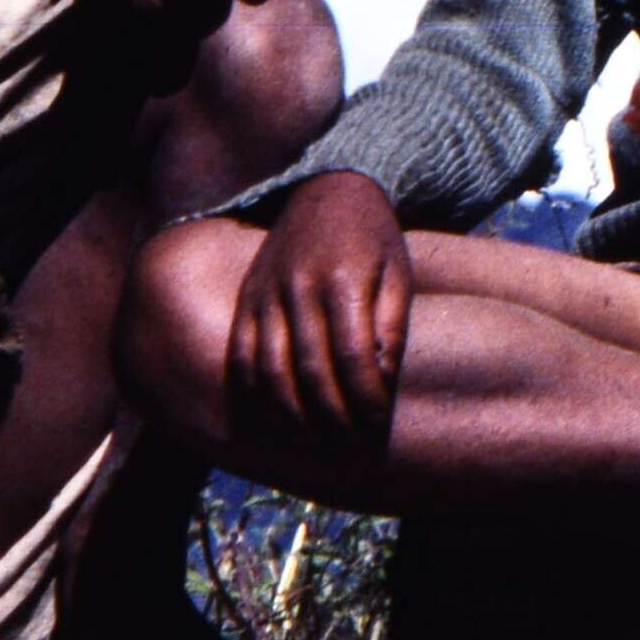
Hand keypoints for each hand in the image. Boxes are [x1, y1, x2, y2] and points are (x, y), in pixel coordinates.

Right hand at [230, 170, 414, 455]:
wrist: (327, 191)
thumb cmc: (373, 239)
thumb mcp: (398, 273)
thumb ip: (391, 326)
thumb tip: (380, 380)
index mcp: (343, 281)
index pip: (352, 357)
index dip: (365, 398)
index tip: (378, 424)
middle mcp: (298, 289)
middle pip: (309, 371)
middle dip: (331, 417)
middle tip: (349, 447)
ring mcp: (265, 294)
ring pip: (270, 370)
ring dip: (291, 416)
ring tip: (314, 444)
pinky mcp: (247, 299)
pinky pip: (241, 354)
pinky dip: (255, 392)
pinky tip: (273, 419)